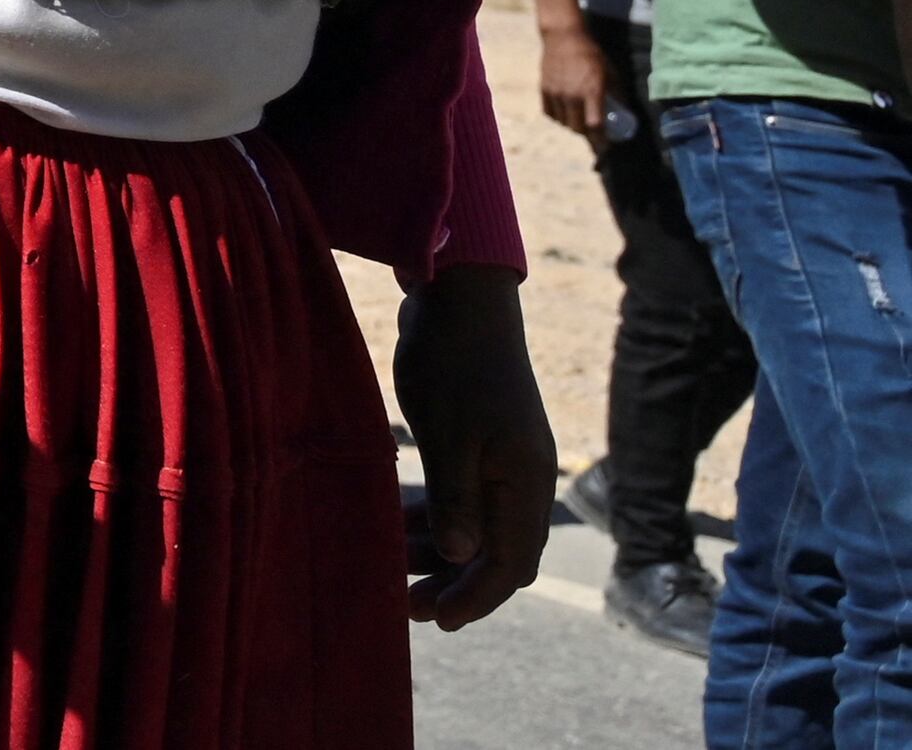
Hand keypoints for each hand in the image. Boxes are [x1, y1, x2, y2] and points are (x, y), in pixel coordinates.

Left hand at [396, 267, 554, 627]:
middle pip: (496, 554)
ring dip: (439, 552)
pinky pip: (463, 497)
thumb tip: (459, 556)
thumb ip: (457, 498)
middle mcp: (523, 479)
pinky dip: (436, 516)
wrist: (460, 297)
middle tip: (406, 607)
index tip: (435, 620)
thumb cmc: (454, 363)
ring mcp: (504, 460)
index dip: (474, 597)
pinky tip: (400, 524)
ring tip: (393, 571)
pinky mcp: (481, 443)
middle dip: (454, 584)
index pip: (510, 564)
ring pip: (476, 527)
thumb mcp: (451, 434)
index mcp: (525, 483)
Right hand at [533, 18, 613, 138]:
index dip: (601, 140)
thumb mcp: (611, 73)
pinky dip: (558, 117)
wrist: (564, 37)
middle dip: (587, 134)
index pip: (595, 126)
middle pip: (577, 128)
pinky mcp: (544, 89)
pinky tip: (564, 113)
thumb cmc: (592, 54)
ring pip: (563, 122)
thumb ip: (617, 94)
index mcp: (591, 92)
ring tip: (579, 120)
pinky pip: (549, 113)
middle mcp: (572, 96)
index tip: (606, 147)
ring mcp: (556, 93)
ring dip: (572, 125)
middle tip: (594, 132)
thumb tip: (625, 110)